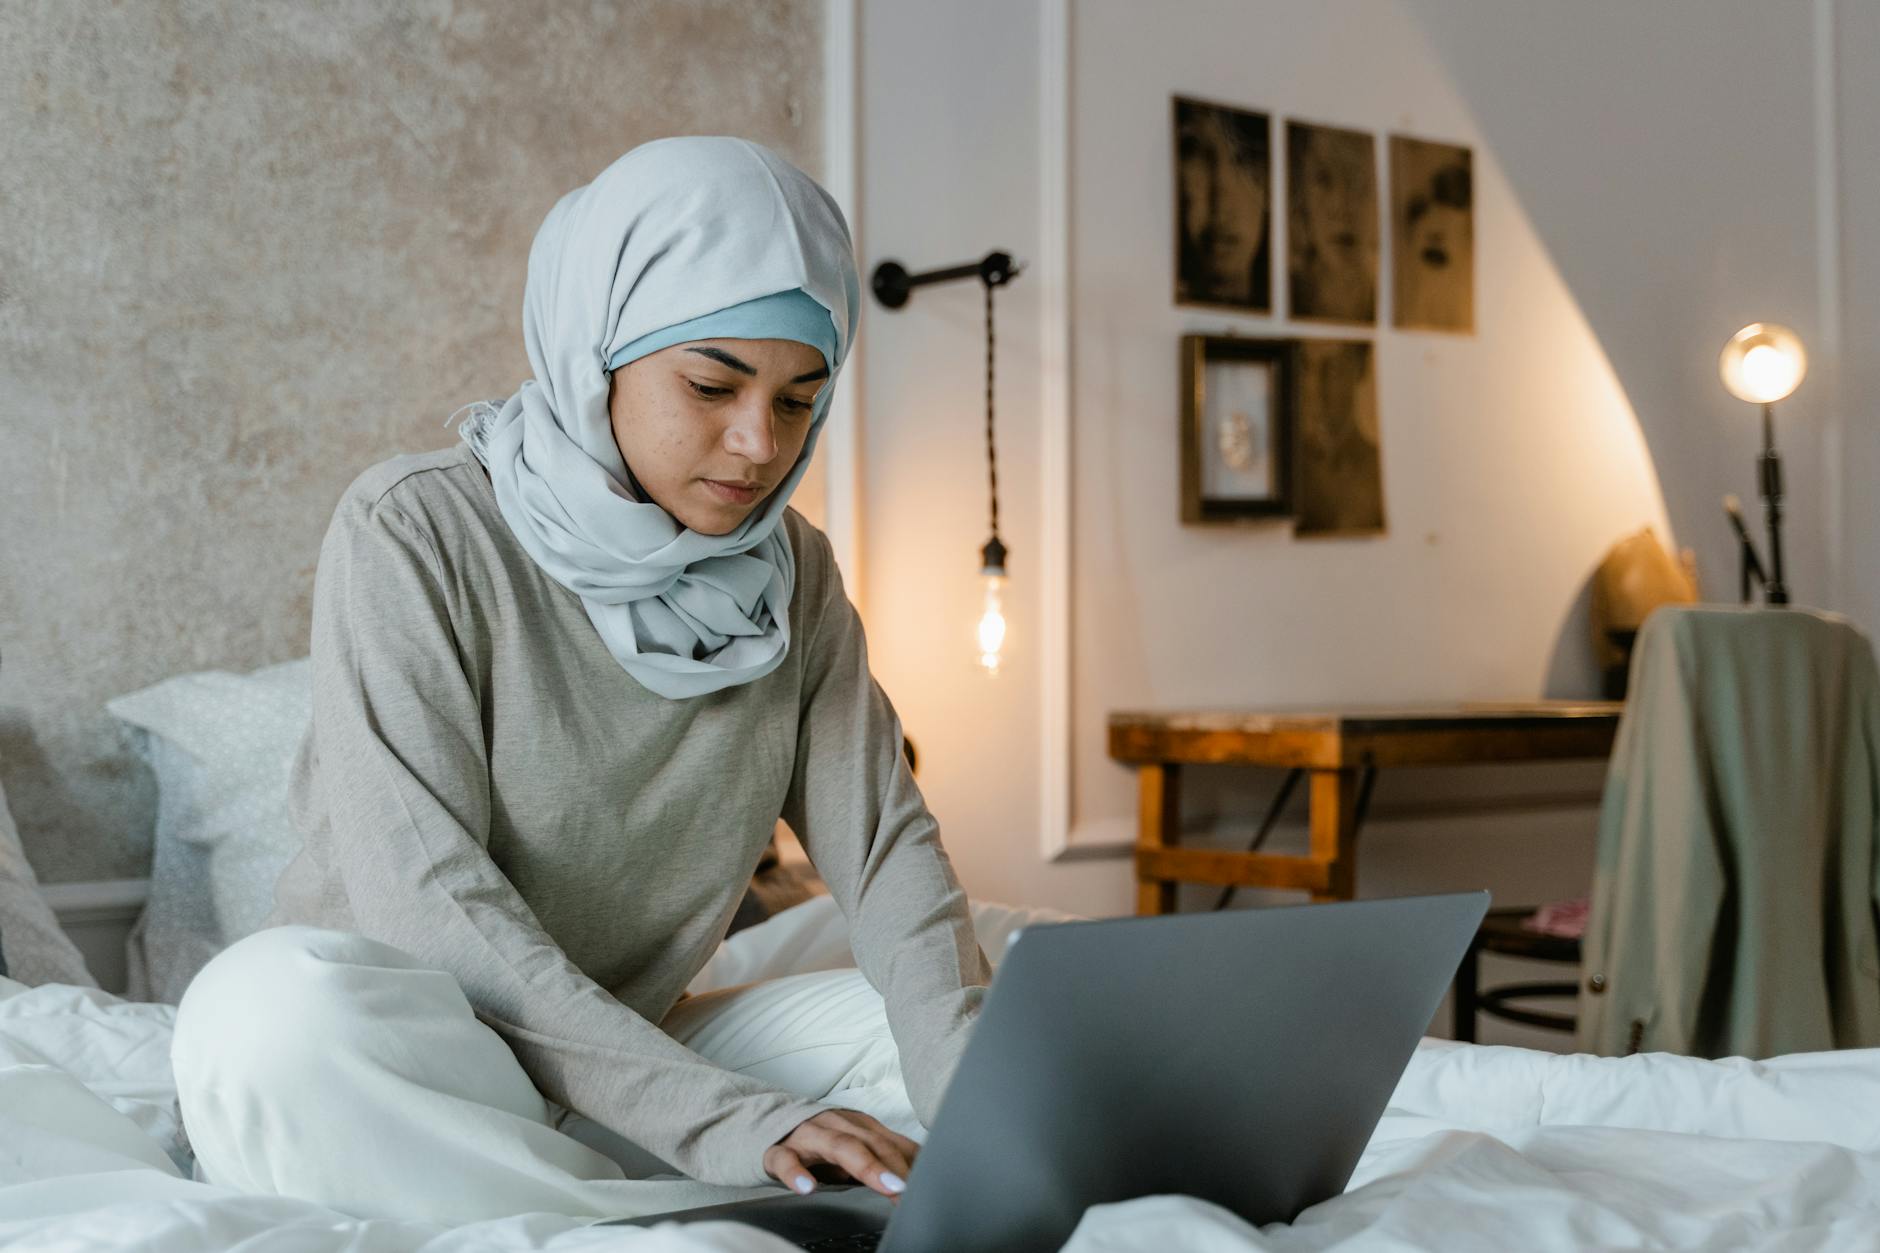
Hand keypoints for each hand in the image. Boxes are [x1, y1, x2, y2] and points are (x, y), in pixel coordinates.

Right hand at [764, 1109, 918, 1201]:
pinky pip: (786, 1160)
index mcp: (858, 1125)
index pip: (893, 1143)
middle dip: (898, 1166)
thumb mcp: (850, 1148)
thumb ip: (879, 1160)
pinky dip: (796, 1173)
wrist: (759, 1124)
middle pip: (873, 1143)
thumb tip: (916, 1180)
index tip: (933, 1185)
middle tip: (917, 1190)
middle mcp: (837, 1124)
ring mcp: (807, 1135)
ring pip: (839, 1145)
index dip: (914, 1164)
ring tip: (887, 1185)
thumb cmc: (815, 1141)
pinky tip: (807, 1189)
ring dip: (866, 1165)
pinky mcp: (777, 1149)